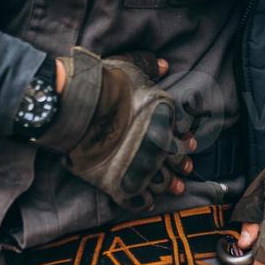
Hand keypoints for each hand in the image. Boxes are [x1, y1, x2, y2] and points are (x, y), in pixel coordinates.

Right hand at [36, 48, 195, 210]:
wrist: (78, 106)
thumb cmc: (104, 82)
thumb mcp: (129, 64)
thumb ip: (149, 65)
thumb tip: (164, 65)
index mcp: (166, 115)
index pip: (183, 132)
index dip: (185, 139)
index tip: (186, 143)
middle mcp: (160, 144)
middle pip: (176, 160)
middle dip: (181, 163)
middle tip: (183, 168)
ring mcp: (142, 166)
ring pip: (163, 182)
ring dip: (169, 184)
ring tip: (173, 186)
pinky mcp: (122, 184)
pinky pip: (139, 200)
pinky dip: (144, 200)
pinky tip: (146, 198)